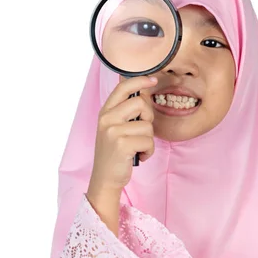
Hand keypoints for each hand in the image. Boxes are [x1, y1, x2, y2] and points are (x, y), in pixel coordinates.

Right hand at [88, 75, 156, 193]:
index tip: (152, 79)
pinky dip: (148, 151)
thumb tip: (143, 94)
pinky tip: (138, 156)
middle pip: (140, 104)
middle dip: (148, 118)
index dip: (140, 80)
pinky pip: (148, 141)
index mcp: (105, 112)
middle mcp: (107, 119)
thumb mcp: (114, 128)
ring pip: (147, 126)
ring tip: (137, 148)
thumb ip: (125, 112)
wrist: (105, 178)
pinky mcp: (122, 144)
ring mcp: (113, 131)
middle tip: (141, 132)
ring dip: (148, 140)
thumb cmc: (115, 153)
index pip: (123, 88)